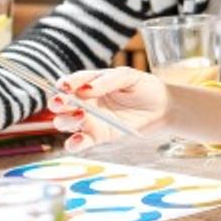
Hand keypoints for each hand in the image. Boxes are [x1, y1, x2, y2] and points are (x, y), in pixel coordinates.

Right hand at [49, 67, 172, 150]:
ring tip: (81, 116)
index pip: (69, 84)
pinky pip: (79, 142)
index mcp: (88, 84)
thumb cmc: (143, 87)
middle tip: (64, 102)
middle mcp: (84, 102)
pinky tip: (77, 140)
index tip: (65, 87)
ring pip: (65, 123)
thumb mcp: (128, 76)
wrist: (162, 108)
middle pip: (61, 105)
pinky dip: (74, 144)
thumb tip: (86, 89)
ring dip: (66, 120)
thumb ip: (107, 81)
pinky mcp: (97, 136)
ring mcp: (89, 120)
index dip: (64, 85)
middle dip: (58, 104)